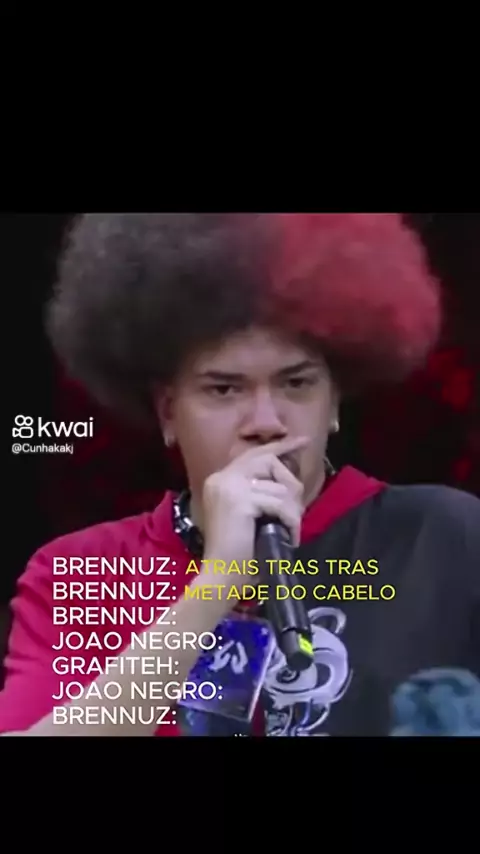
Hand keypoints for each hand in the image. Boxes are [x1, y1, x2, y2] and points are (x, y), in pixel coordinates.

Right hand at [201, 436, 307, 566]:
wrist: (222, 576)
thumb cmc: (238, 553)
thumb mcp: (250, 515)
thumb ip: (261, 493)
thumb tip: (289, 482)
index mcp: (220, 480)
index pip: (255, 454)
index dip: (281, 446)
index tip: (303, 441)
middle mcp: (222, 478)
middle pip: (269, 461)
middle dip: (290, 482)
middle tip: (297, 507)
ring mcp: (229, 487)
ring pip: (279, 487)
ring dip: (292, 510)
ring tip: (289, 529)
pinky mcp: (241, 501)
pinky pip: (281, 504)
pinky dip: (291, 521)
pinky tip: (288, 536)